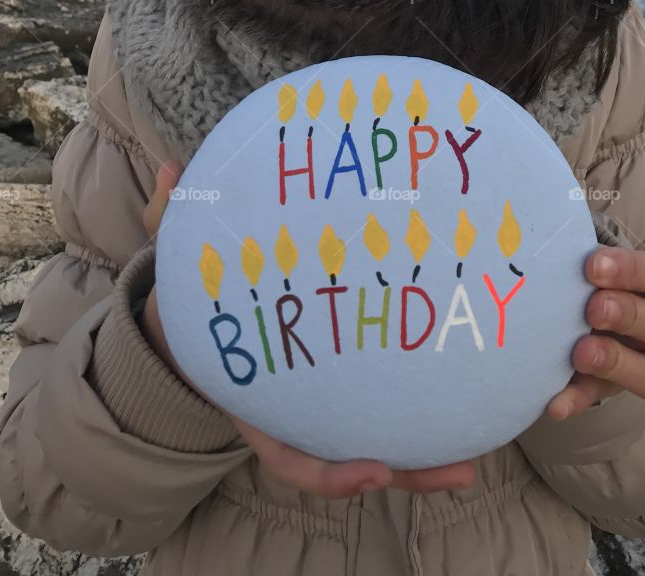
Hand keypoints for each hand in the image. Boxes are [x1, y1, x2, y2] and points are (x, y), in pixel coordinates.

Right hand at [140, 161, 476, 498]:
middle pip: (354, 460)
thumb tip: (169, 170)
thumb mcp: (182, 260)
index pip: (291, 457)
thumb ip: (173, 218)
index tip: (376, 472)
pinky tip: (467, 402)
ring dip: (428, 458)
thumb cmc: (202, 292)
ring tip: (476, 462)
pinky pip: (390, 409)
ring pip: (381, 443)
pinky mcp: (355, 380)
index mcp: (257, 399)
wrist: (202, 314)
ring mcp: (326, 402)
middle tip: (462, 472)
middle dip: (408, 471)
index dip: (333, 474)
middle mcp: (296, 411)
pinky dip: (424, 417)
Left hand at [545, 245, 644, 420]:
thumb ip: (584, 253)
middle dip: (634, 318)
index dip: (634, 271)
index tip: (591, 266)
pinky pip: (600, 400)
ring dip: (618, 364)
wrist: (567, 293)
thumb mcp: (591, 257)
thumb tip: (558, 243)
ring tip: (579, 353)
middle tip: (592, 309)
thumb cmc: (586, 267)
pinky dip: (578, 400)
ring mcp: (643, 364)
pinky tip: (555, 403)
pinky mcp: (608, 388)